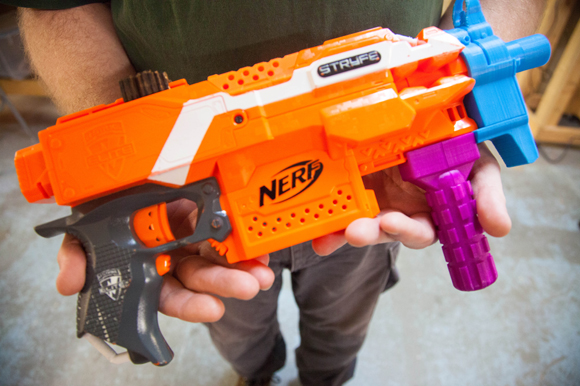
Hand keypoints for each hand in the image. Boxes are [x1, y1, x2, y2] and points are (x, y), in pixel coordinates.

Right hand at [56, 200, 274, 322]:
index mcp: (147, 267)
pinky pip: (230, 229)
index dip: (190, 304)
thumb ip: (76, 256)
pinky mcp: (208, 212)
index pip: (170, 294)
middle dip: (225, 284)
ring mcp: (192, 234)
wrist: (119, 165)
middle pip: (201, 276)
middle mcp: (172, 255)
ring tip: (262, 273)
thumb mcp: (83, 227)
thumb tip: (68, 285)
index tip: (212, 309)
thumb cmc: (101, 200)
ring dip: (244, 267)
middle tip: (248, 286)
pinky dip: (247, 241)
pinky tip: (261, 247)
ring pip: (220, 256)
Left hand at [311, 143, 511, 254]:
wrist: (430, 124)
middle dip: (370, 231)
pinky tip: (319, 235)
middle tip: (358, 230)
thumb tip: (500, 229)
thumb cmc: (460, 149)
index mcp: (432, 211)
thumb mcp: (479, 167)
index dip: (407, 230)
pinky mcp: (359, 190)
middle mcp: (404, 210)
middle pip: (386, 229)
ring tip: (333, 235)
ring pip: (362, 221)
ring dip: (348, 229)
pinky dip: (329, 224)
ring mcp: (380, 200)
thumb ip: (486, 196)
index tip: (391, 223)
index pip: (421, 230)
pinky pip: (342, 209)